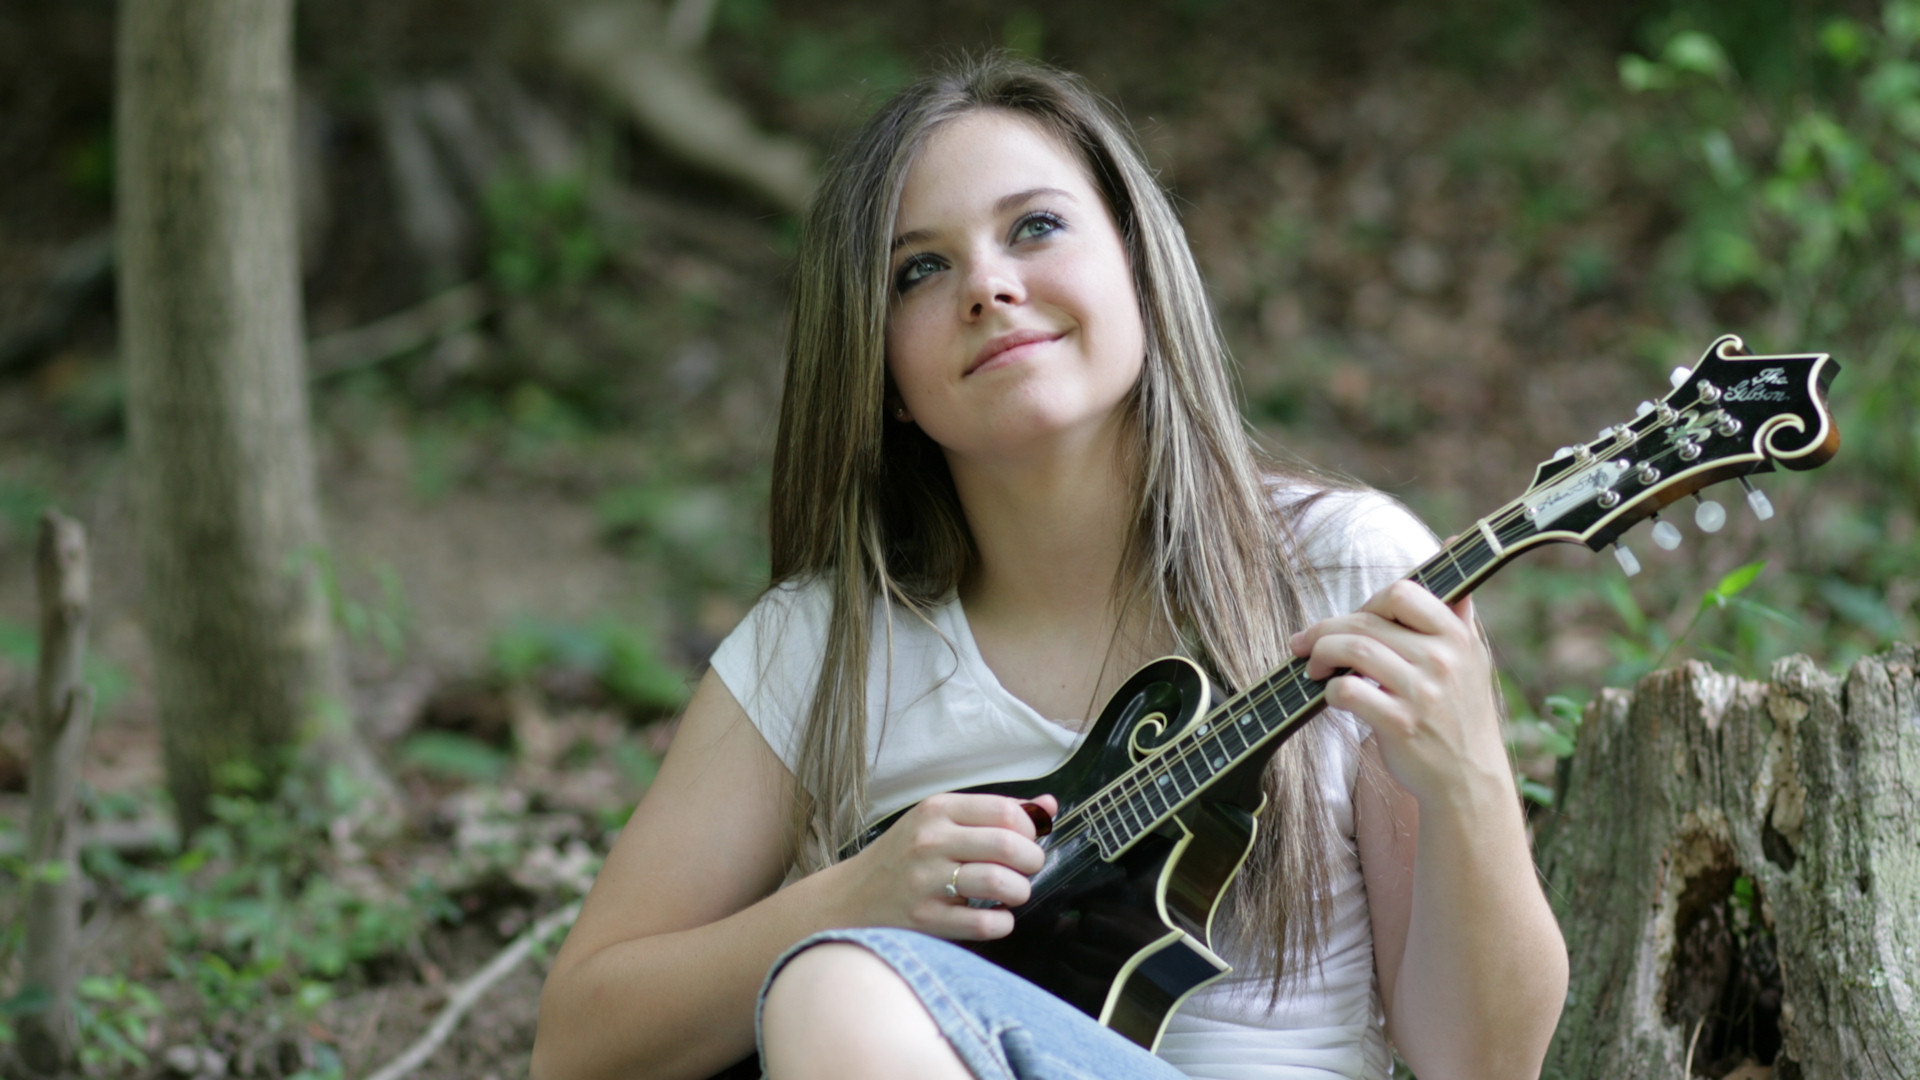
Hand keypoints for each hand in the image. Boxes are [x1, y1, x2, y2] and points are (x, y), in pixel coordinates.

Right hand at [830, 793, 1057, 940]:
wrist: (850, 899)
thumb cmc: (905, 858)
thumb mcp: (940, 822)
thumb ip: (994, 813)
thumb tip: (1049, 805)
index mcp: (937, 809)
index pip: (1006, 812)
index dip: (1030, 831)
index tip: (1026, 843)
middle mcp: (930, 841)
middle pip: (1009, 845)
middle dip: (1032, 862)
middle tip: (1026, 871)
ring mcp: (925, 881)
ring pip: (1001, 882)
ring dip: (1020, 892)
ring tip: (1012, 894)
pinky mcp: (924, 920)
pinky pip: (984, 924)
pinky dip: (1003, 923)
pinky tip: (996, 918)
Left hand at [1288, 580, 1506, 806]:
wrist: (1470, 780)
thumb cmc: (1461, 714)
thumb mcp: (1472, 658)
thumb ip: (1455, 607)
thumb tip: (1447, 542)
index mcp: (1458, 636)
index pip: (1403, 592)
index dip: (1368, 602)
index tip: (1355, 620)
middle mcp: (1443, 660)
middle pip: (1366, 621)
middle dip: (1324, 630)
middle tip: (1302, 644)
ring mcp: (1423, 693)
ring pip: (1353, 651)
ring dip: (1320, 655)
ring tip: (1311, 667)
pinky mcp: (1401, 725)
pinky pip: (1348, 692)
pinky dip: (1330, 691)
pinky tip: (1331, 696)